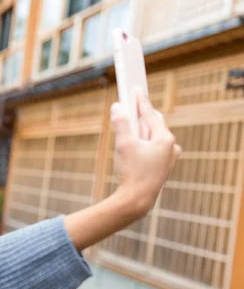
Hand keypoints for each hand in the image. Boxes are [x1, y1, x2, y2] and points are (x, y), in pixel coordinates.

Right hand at [110, 90, 181, 215]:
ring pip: (154, 136)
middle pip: (154, 124)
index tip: (136, 88)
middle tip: (132, 103)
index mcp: (165, 139)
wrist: (137, 200)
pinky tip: (134, 141)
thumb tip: (117, 107)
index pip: (151, 114)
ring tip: (131, 121)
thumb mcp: (123, 144)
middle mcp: (171, 147)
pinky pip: (153, 147)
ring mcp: (168, 158)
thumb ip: (121, 123)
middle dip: (141, 115)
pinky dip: (143, 141)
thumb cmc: (132, 172)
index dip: (141, 101)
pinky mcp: (162, 167)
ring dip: (141, 128)